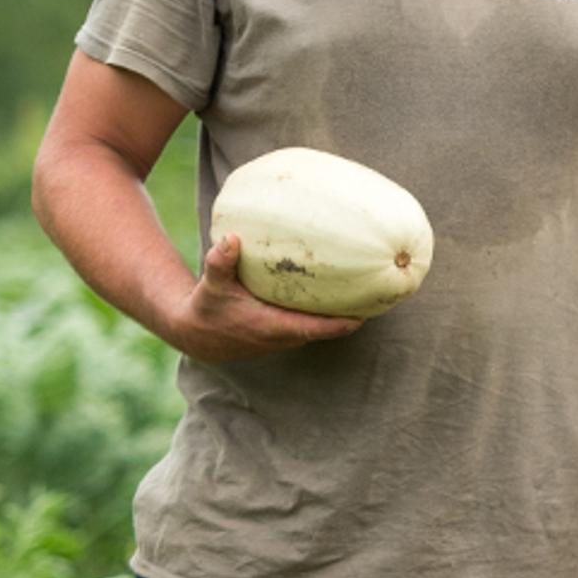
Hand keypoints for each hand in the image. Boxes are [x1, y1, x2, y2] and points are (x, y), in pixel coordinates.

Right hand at [167, 232, 360, 362]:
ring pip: (321, 327)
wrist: (198, 336)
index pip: (314, 329)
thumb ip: (220, 263)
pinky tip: (339, 290)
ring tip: (369, 290)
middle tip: (380, 292)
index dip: (340, 323)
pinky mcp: (284, 335)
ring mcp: (285, 339)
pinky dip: (326, 313)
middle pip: (327, 328)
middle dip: (351, 315)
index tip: (365, 315)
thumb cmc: (208, 307)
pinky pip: (312, 324)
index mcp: (272, 327)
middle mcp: (284, 337)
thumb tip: (231, 238)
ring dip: (341, 314)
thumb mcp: (212, 285)